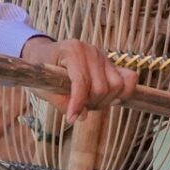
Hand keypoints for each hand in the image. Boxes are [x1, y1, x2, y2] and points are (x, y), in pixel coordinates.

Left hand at [23, 37, 137, 120]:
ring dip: (105, 100)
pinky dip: (123, 92)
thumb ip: (60, 102)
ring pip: (116, 85)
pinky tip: (110, 99)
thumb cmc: (41, 70)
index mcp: (72, 51)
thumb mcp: (43, 87)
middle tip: (78, 108)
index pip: (81, 81)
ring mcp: (103, 56)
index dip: (78, 103)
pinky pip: (128, 78)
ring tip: (90, 103)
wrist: (43, 54)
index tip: (71, 118)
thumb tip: (82, 117)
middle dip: (91, 103)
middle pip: (101, 87)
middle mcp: (91, 51)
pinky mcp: (111, 64)